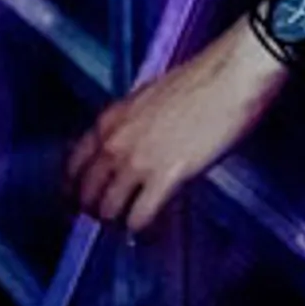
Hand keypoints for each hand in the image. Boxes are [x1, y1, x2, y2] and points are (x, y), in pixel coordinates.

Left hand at [68, 33, 288, 231]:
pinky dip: (141, 228)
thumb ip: (133, 123)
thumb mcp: (150, 97)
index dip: (73, 188)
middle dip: (93, 210)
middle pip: (87, 191)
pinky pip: (140, 215)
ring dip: (116, 222)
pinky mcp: (166, 175)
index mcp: (111, 119)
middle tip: (104, 219)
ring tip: (127, 227)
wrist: (231, 75)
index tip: (76, 199)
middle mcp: (116, 142)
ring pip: (109, 208)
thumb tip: (135, 143)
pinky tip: (148, 230)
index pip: (74, 164)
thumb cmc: (202, 79)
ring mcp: (139, 161)